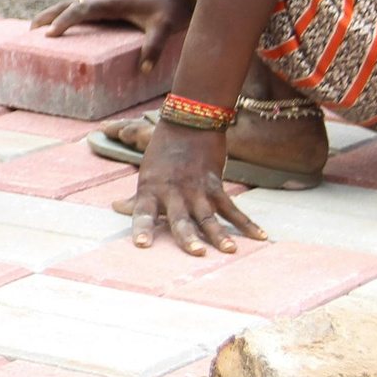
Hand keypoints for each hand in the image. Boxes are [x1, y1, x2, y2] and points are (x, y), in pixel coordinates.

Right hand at [33, 0, 190, 72]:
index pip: (82, 8)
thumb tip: (143, 70)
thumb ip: (154, 47)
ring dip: (53, 14)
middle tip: (30, 32)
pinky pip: (81, 8)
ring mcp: (105, 1)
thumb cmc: (171, 7)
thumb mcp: (166, 27)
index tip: (50, 33)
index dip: (65, 19)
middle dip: (48, 16)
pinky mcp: (108, 5)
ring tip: (35, 30)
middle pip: (69, 3)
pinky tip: (60, 27)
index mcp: (113, 2)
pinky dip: (65, 15)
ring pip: (72, 4)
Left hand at [117, 117, 266, 254]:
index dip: (143, 228)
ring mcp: (196, 189)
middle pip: (181, 219)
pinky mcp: (215, 185)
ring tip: (229, 250)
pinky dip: (246, 223)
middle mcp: (173, 192)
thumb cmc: (163, 151)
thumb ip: (137, 197)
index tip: (142, 245)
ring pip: (208, 216)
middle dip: (188, 237)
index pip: (143, 213)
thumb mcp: (146, 174)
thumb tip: (117, 208)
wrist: (189, 123)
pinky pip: (232, 208)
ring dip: (220, 234)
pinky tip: (259, 236)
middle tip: (196, 253)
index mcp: (151, 190)